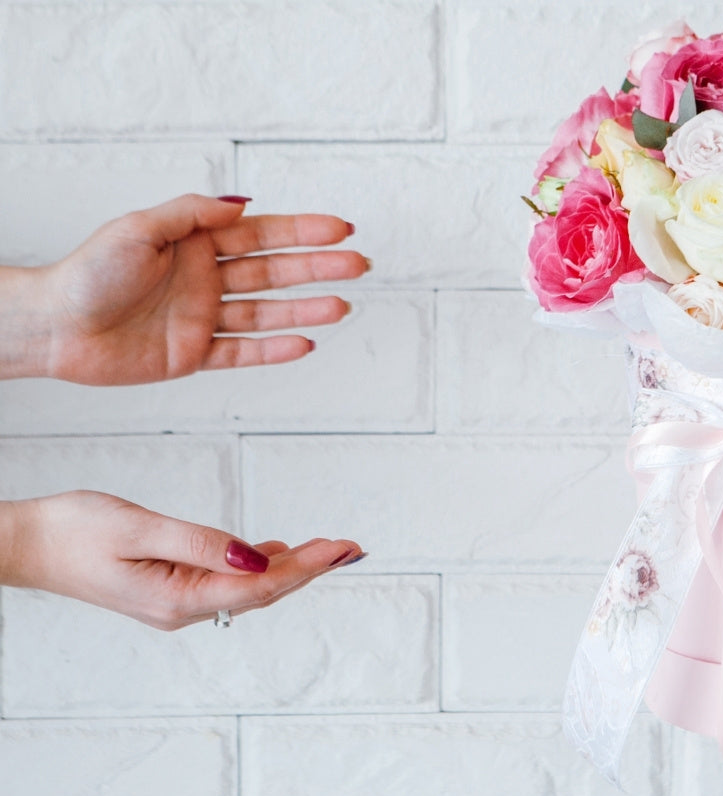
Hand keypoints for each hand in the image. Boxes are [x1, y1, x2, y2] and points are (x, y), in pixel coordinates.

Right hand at [1, 491, 362, 629]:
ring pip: (246, 587)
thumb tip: (255, 557)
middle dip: (310, 569)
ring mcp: (175, 601)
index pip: (260, 585)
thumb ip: (200, 543)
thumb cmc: (74, 531)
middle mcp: (182, 608)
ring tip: (330, 549)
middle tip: (352, 548)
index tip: (342, 548)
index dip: (306, 566)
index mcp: (178, 597)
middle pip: (262, 591)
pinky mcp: (168, 588)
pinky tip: (276, 551)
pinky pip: (224, 581)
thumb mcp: (140, 527)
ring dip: (289, 568)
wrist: (24, 545)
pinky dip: (256, 565)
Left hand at [26, 194, 367, 384]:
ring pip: (266, 313)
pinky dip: (273, 350)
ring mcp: (204, 318)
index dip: (303, 231)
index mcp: (195, 245)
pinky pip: (242, 353)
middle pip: (274, 273)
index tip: (341, 228)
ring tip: (341, 306)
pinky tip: (305, 343)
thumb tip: (243, 204)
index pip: (262, 235)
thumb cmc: (87, 273)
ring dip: (304, 310)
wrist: (55, 326)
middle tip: (358, 265)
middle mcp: (205, 280)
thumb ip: (192, 215)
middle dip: (318, 268)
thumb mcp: (139, 228)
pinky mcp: (195, 354)